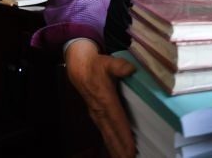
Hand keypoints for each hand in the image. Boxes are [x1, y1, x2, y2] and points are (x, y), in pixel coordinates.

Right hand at [65, 39, 135, 157]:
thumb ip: (120, 66)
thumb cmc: (96, 65)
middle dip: (120, 149)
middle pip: (112, 134)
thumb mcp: (109, 62)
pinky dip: (111, 142)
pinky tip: (117, 150)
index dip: (125, 136)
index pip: (118, 121)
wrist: (79, 67)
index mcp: (106, 100)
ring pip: (108, 135)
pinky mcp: (97, 115)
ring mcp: (97, 114)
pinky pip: (105, 132)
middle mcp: (101, 111)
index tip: (132, 148)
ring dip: (115, 149)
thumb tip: (130, 69)